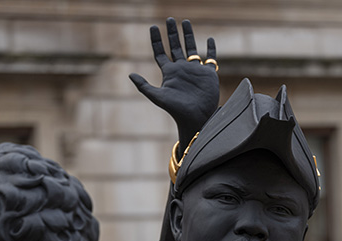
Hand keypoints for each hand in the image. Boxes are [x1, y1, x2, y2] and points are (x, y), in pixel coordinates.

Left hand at [129, 18, 218, 149]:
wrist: (196, 119)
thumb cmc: (177, 111)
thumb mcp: (158, 97)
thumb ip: (144, 86)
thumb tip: (130, 74)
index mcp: (169, 73)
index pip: (160, 53)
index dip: (156, 40)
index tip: (153, 27)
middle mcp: (181, 69)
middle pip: (175, 47)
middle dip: (172, 33)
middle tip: (170, 20)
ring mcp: (195, 71)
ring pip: (191, 48)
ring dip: (188, 35)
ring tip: (185, 22)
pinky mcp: (208, 74)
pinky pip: (210, 58)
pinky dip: (211, 49)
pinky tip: (209, 39)